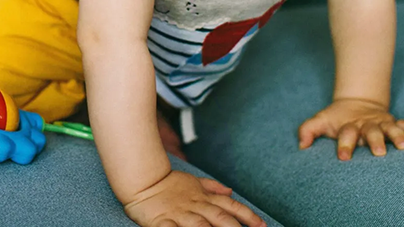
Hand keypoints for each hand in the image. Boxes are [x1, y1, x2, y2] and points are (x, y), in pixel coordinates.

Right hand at [123, 170, 265, 226]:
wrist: (142, 180)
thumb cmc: (169, 184)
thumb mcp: (193, 182)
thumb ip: (213, 188)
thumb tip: (230, 192)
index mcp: (203, 198)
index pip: (230, 207)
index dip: (247, 216)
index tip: (261, 225)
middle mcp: (195, 207)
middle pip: (220, 218)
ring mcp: (179, 214)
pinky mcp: (162, 222)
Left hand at [297, 97, 403, 160]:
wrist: (355, 102)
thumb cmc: (337, 119)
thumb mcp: (321, 121)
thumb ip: (308, 130)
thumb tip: (301, 145)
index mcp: (350, 126)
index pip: (346, 134)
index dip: (344, 145)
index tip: (344, 157)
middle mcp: (367, 125)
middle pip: (371, 132)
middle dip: (375, 141)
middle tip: (378, 152)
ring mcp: (381, 123)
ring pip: (391, 128)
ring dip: (398, 136)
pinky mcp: (393, 122)